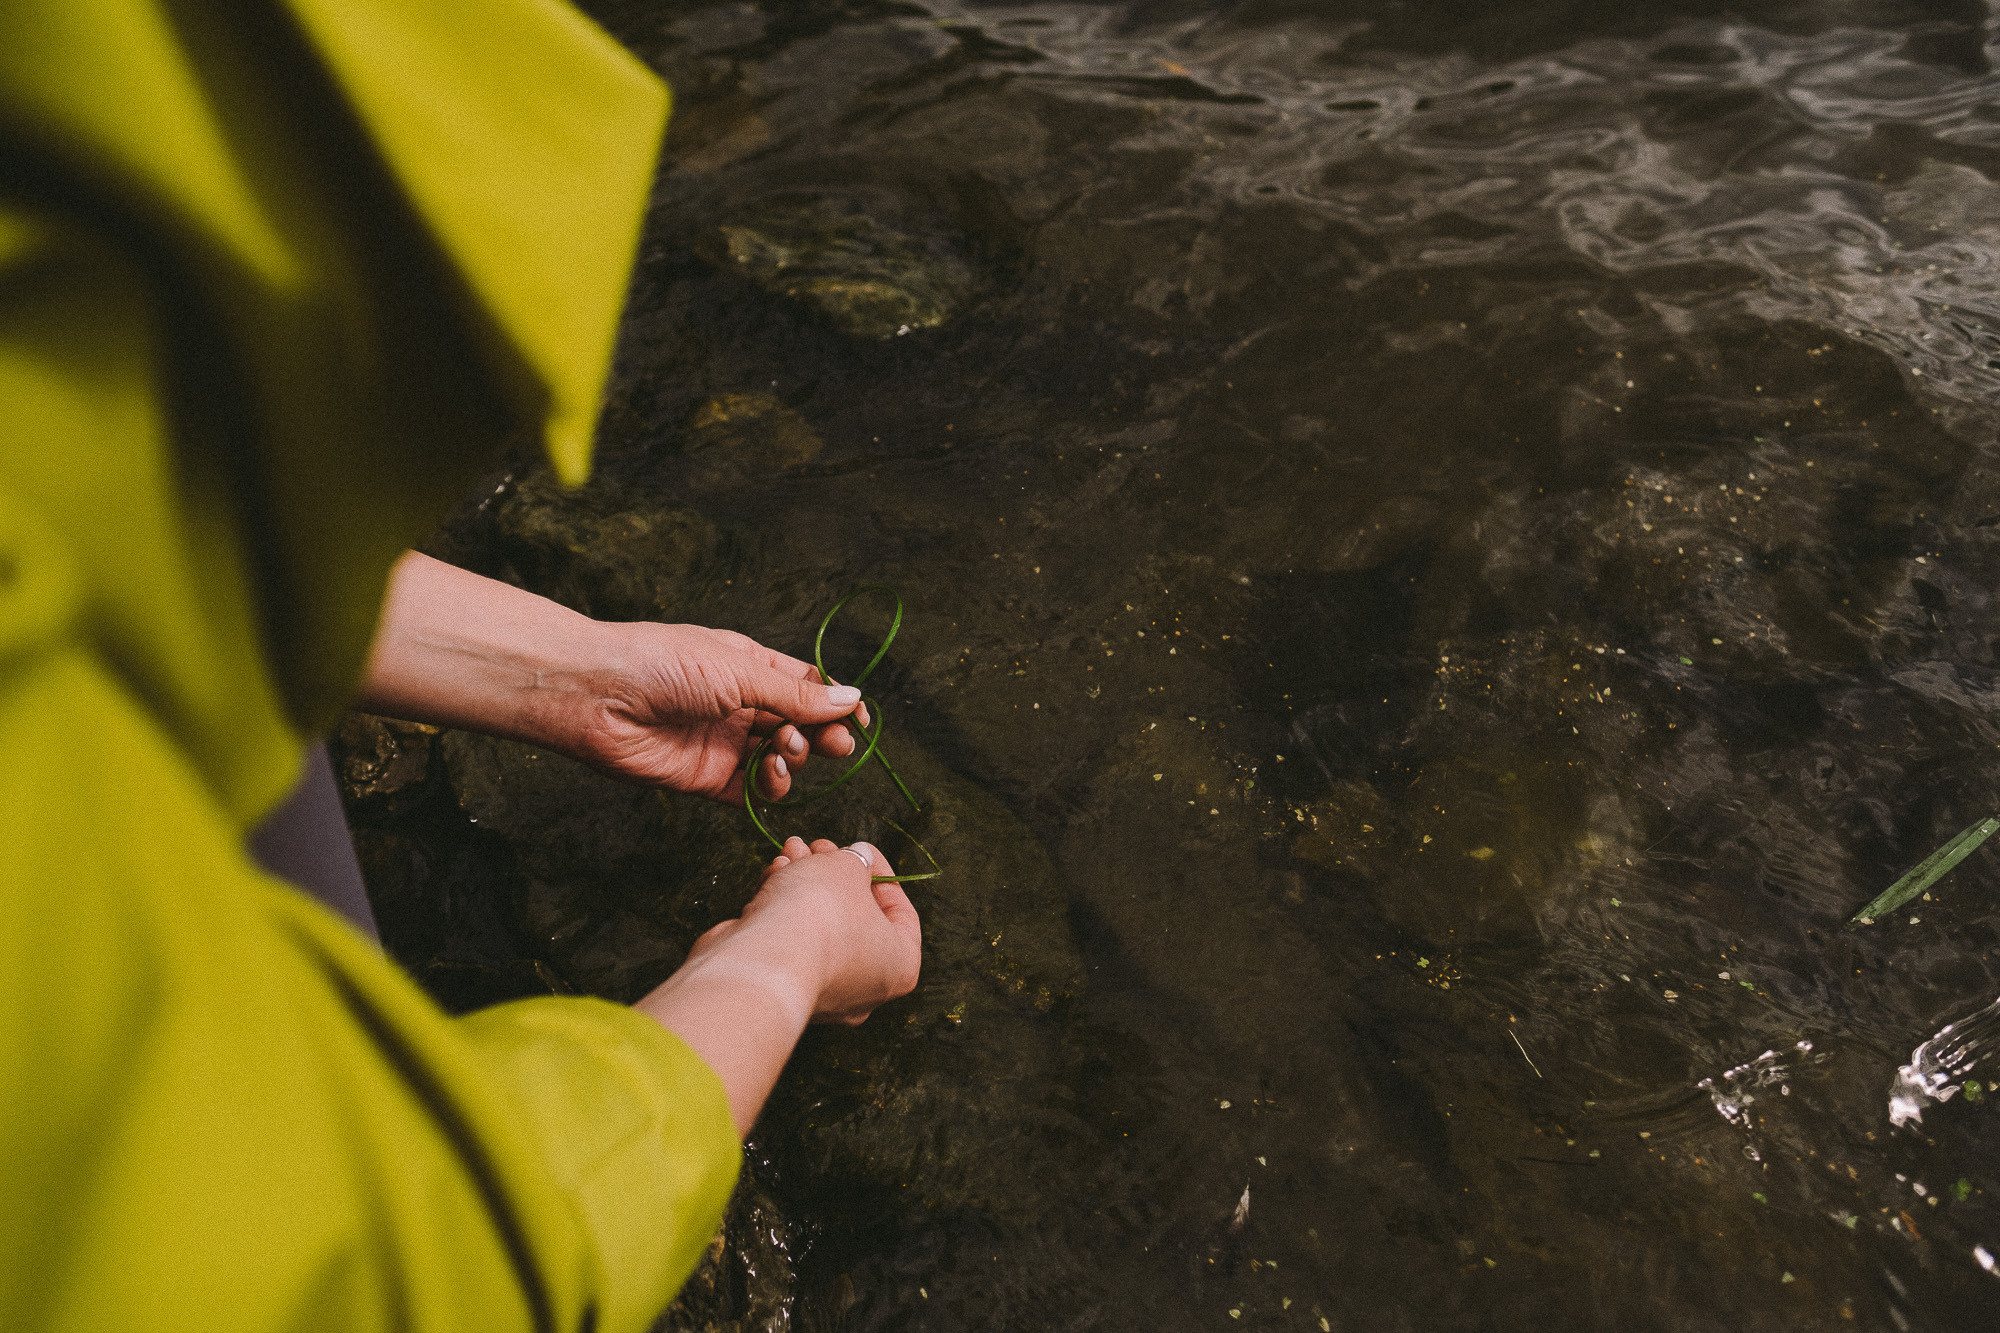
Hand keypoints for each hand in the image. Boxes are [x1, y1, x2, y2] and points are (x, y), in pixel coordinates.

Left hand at [572, 622, 872, 802]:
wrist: (599, 696)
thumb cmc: (663, 664)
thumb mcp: (740, 670)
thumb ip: (797, 694)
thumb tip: (852, 699)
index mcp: (749, 666)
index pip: (806, 687)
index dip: (835, 704)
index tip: (859, 721)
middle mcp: (739, 705)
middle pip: (799, 726)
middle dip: (821, 736)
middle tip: (834, 744)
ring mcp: (724, 743)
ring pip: (781, 761)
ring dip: (795, 759)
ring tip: (784, 751)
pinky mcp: (707, 779)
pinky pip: (752, 792)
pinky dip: (770, 789)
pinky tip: (769, 775)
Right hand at [678, 837, 921, 1025]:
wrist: (762, 960)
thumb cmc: (820, 913)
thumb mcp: (848, 868)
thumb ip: (857, 860)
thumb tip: (857, 857)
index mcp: (899, 966)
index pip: (900, 913)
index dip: (880, 872)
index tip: (860, 848)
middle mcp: (865, 987)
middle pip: (854, 915)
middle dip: (833, 872)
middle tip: (819, 846)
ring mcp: (822, 989)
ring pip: (818, 924)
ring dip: (804, 880)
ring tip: (791, 849)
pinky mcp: (783, 985)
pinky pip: (792, 939)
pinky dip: (784, 905)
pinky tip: (775, 872)